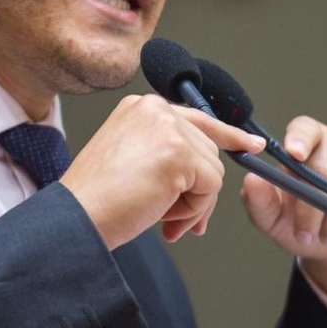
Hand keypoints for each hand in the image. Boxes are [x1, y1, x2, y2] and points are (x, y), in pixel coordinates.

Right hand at [61, 95, 265, 249]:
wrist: (75, 218)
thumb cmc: (96, 200)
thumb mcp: (133, 161)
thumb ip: (169, 154)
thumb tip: (208, 174)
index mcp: (141, 108)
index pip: (197, 118)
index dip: (227, 136)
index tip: (250, 145)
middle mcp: (155, 110)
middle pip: (208, 151)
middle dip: (197, 191)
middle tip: (173, 220)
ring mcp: (168, 129)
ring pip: (212, 172)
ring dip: (192, 204)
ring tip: (157, 214)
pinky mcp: (178, 154)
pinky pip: (210, 188)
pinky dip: (192, 210)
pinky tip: (162, 214)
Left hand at [240, 117, 326, 321]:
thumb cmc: (305, 225)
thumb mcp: (274, 220)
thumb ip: (259, 201)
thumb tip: (252, 179)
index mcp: (310, 139)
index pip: (305, 128)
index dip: (300, 140)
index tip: (294, 156)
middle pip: (326, 165)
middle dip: (313, 207)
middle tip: (307, 232)